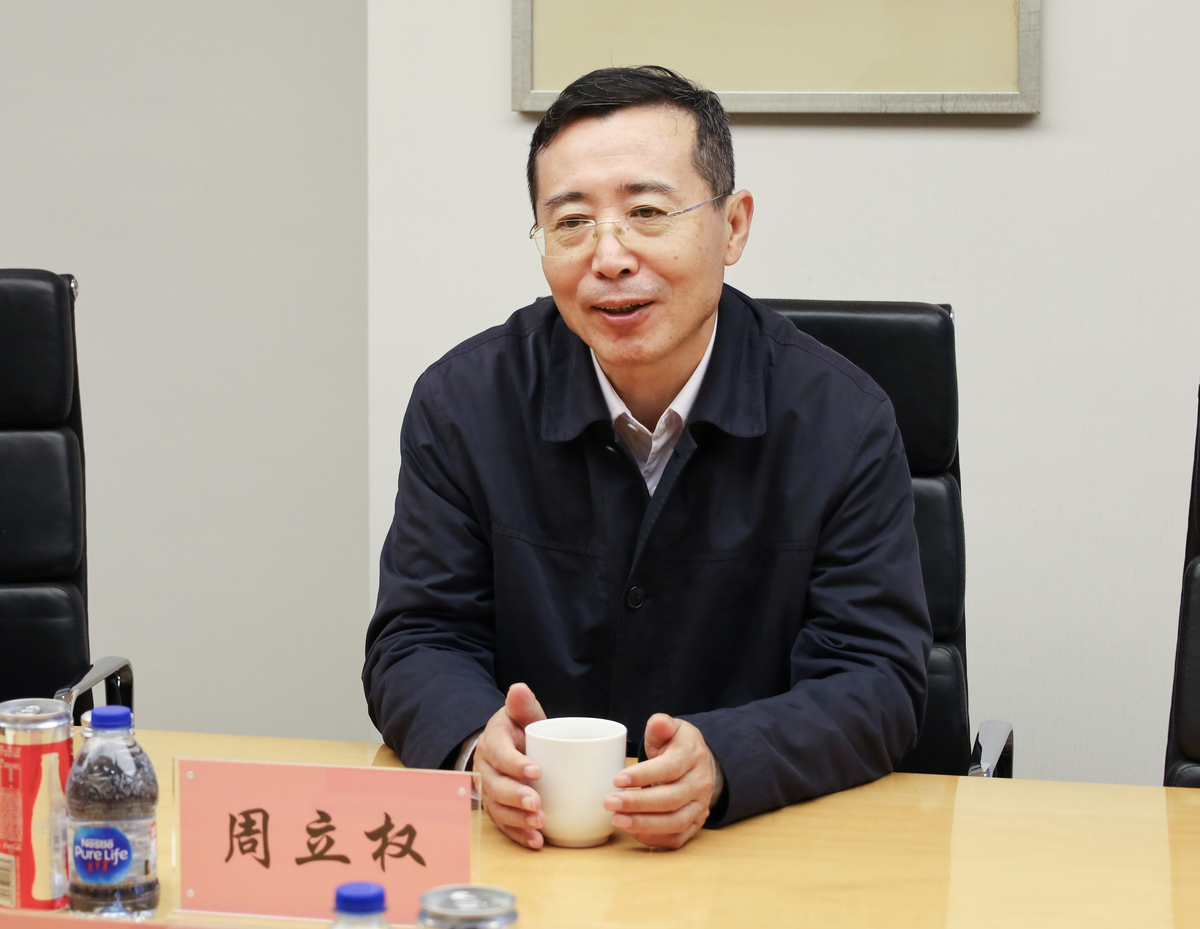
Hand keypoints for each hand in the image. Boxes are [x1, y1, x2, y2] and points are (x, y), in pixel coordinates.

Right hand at [473, 683, 547, 848]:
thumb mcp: (521, 714)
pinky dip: (519, 834)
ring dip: (517, 819)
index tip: (536, 771)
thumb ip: (523, 705)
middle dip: (515, 796)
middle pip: (495, 785)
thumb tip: (518, 689)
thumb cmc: (518, 730)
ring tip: (539, 825)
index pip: (500, 753)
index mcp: (492, 742)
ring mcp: (489, 791)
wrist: (507, 748)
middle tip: (537, 804)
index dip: (515, 763)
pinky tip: (536, 842)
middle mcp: (485, 768)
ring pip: (497, 808)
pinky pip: (504, 824)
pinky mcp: (497, 808)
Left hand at [604, 713, 713, 848]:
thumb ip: (661, 725)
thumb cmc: (676, 745)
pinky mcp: (695, 823)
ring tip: (617, 819)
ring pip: (675, 822)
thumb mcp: (671, 728)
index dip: (644, 775)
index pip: (670, 768)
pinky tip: (631, 830)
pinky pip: (677, 838)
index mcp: (693, 756)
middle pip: (672, 798)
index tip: (617, 779)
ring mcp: (700, 806)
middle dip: (638, 803)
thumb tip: (659, 722)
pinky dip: (653, 838)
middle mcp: (701, 783)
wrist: (698, 763)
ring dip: (644, 824)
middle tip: (609, 802)